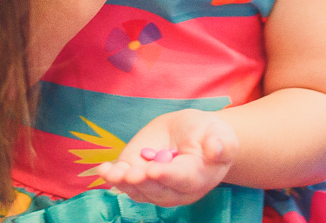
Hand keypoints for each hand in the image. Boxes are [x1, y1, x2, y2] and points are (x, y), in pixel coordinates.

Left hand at [97, 109, 237, 206]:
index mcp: (198, 178)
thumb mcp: (220, 134)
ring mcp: (155, 185)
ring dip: (125, 183)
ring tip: (114, 173)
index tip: (154, 170)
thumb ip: (221, 144)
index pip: (182, 179)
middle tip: (132, 173)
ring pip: (139, 190)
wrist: (193, 135)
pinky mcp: (138, 176)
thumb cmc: (209, 135)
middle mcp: (175, 189)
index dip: (168, 176)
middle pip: (158, 190)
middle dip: (143, 182)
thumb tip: (216, 150)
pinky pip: (125, 182)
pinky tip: (103, 169)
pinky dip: (113, 177)